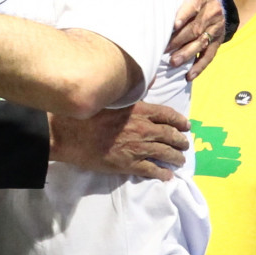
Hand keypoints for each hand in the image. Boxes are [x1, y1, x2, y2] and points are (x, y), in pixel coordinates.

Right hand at [48, 102, 190, 178]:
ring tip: (179, 161)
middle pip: (171, 135)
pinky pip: (151, 170)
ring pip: (165, 154)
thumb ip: (132, 91)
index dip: (180, 121)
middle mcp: (143, 129)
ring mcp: (138, 148)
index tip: (186, 126)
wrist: (69, 135)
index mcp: (140, 111)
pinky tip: (167, 176)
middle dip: (181, 141)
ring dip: (176, 158)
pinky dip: (162, 174)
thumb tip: (148, 78)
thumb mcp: (111, 97)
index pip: (168, 115)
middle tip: (184, 145)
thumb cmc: (86, 114)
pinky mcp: (129, 164)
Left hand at [165, 0, 227, 78]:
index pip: (194, 3)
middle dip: (179, 39)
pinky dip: (199, 66)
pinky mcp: (217, 39)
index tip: (173, 24)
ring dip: (187, 54)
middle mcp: (213, 9)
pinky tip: (188, 76)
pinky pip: (210, 54)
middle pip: (195, 27)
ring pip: (201, 42)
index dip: (184, 14)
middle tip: (163, 49)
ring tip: (172, 63)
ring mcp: (216, 26)